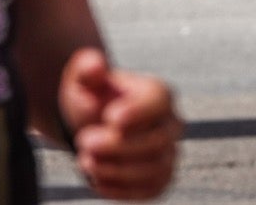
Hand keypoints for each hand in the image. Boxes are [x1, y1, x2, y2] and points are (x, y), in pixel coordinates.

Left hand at [58, 48, 181, 200]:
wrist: (94, 126)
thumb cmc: (92, 98)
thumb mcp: (84, 79)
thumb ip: (87, 69)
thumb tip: (95, 66)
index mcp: (159, 94)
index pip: (159, 101)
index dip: (138, 111)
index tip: (110, 117)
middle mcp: (171, 124)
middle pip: (157, 140)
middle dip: (118, 146)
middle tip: (84, 142)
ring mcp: (169, 154)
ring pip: (155, 169)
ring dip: (117, 170)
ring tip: (85, 161)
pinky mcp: (160, 180)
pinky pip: (149, 190)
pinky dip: (122, 189)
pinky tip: (97, 179)